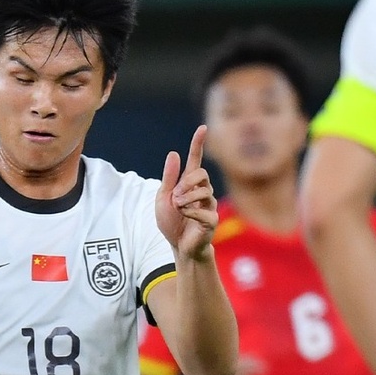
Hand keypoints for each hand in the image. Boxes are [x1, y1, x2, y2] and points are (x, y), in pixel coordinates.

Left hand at [156, 125, 217, 261]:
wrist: (178, 246)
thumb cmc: (172, 223)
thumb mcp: (163, 198)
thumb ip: (169, 178)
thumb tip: (174, 153)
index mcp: (189, 185)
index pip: (196, 160)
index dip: (198, 144)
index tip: (202, 128)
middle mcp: (202, 192)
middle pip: (202, 173)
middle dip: (186, 182)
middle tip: (175, 196)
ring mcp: (209, 205)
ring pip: (204, 191)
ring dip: (186, 198)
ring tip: (178, 208)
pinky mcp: (212, 220)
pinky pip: (203, 210)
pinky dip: (189, 213)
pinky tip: (185, 218)